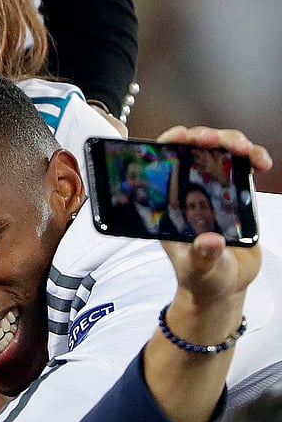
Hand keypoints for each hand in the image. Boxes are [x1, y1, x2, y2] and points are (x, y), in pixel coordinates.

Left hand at [154, 126, 270, 308]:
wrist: (225, 285)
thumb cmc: (202, 276)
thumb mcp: (200, 269)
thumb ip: (203, 256)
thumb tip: (210, 240)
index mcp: (169, 205)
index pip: (161, 164)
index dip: (169, 144)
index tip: (181, 136)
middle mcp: (188, 192)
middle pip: (193, 151)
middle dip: (205, 138)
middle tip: (215, 140)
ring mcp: (213, 190)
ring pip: (219, 152)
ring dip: (231, 142)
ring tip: (244, 150)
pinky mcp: (235, 193)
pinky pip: (243, 166)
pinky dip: (253, 158)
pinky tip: (261, 163)